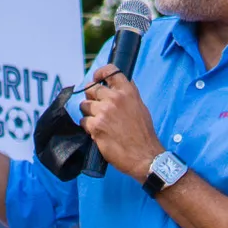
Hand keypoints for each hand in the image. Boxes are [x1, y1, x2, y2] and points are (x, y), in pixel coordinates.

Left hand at [77, 63, 163, 180]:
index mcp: (128, 92)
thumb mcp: (140, 107)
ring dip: (88, 113)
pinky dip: (88, 127)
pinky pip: (83, 121)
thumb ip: (127, 95)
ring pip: (84, 105)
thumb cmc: (143, 134)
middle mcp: (115, 99)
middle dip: (91, 97)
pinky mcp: (96, 126)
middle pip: (91, 89)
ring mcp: (104, 112)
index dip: (99, 73)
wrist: (144, 156)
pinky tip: (98, 132)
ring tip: (99, 122)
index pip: (110, 71)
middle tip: (96, 107)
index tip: (96, 78)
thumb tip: (117, 84)